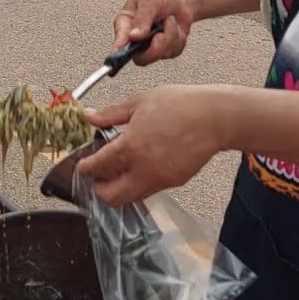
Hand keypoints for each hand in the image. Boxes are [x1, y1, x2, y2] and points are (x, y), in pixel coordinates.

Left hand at [76, 85, 226, 205]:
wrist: (216, 118)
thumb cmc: (182, 105)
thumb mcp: (140, 102)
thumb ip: (111, 114)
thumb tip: (89, 116)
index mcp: (131, 146)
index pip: (97, 168)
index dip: (85, 168)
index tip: (82, 166)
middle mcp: (144, 169)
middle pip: (111, 197)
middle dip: (99, 189)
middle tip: (97, 177)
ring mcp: (160, 179)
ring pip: (131, 198)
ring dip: (119, 189)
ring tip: (118, 170)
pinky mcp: (174, 182)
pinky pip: (149, 190)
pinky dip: (138, 184)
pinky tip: (140, 166)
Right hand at [112, 0, 194, 64]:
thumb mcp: (150, 0)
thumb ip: (142, 18)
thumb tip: (133, 36)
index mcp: (125, 23)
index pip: (119, 39)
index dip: (118, 47)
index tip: (118, 53)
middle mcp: (135, 39)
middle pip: (140, 57)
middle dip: (154, 48)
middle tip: (160, 35)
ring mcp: (151, 46)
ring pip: (159, 54)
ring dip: (169, 36)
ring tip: (169, 20)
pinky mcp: (166, 50)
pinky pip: (173, 51)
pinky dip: (178, 38)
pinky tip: (175, 27)